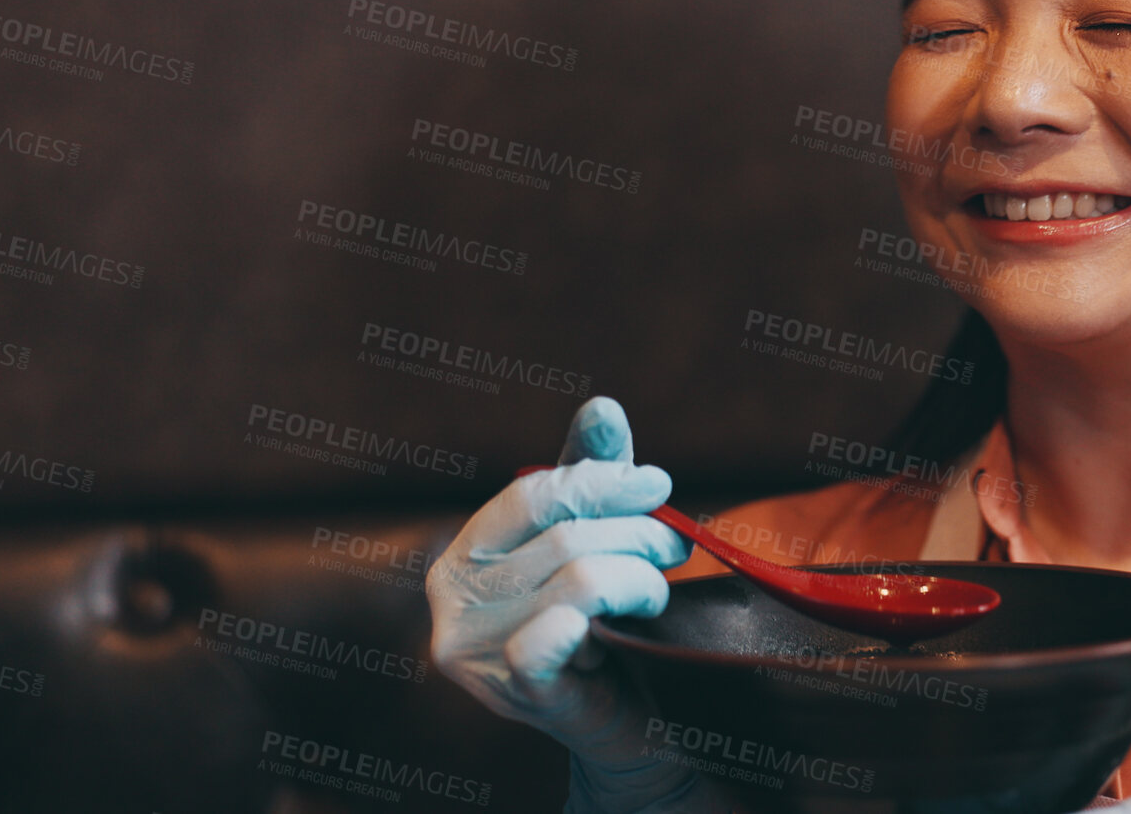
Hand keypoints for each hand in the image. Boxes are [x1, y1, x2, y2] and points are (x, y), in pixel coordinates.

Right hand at [427, 397, 722, 812]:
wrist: (617, 725)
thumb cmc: (599, 624)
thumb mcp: (591, 541)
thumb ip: (590, 475)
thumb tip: (602, 405)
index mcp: (463, 555)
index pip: (533, 492)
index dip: (602, 480)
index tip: (658, 485)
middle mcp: (454, 601)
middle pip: (566, 536)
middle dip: (638, 534)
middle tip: (675, 549)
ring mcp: (477, 651)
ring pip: (581, 577)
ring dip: (641, 579)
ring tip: (657, 592)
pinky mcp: (516, 692)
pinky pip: (548, 639)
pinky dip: (587, 622)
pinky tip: (616, 624)